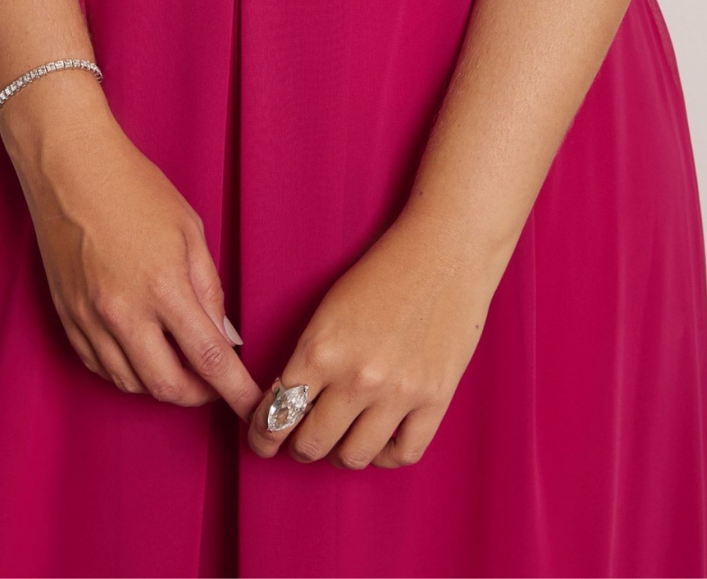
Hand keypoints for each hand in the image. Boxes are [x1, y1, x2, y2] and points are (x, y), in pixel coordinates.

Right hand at [0, 73, 262, 417]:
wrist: (72, 169)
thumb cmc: (135, 189)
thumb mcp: (190, 230)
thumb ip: (208, 289)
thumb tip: (223, 336)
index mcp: (165, 287)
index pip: (210, 360)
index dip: (235, 391)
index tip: (252, 407)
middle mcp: (125, 314)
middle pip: (168, 386)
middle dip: (198, 396)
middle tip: (215, 384)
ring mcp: (91, 320)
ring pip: (132, 384)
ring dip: (162, 384)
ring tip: (179, 363)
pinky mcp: (67, 319)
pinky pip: (100, 368)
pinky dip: (126, 372)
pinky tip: (140, 352)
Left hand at [247, 207, 507, 469]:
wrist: (445, 249)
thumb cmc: (384, 270)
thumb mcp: (330, 308)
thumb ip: (311, 357)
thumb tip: (291, 403)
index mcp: (321, 348)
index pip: (277, 414)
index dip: (262, 436)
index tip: (261, 440)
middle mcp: (357, 376)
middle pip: (311, 444)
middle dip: (298, 446)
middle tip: (300, 439)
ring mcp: (399, 392)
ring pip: (353, 457)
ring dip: (339, 453)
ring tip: (341, 438)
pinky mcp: (435, 399)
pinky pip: (402, 454)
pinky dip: (385, 454)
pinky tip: (379, 439)